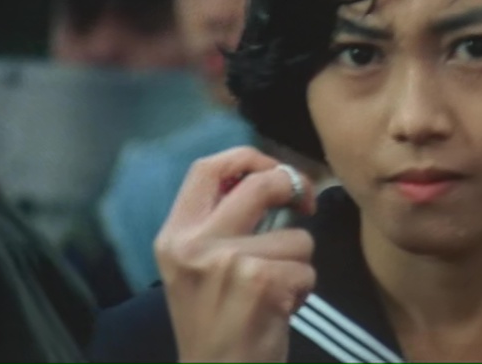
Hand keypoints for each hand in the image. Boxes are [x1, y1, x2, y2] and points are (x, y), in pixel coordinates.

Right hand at [154, 146, 316, 361]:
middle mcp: (195, 244)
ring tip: (273, 292)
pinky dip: (304, 290)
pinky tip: (280, 311)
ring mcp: (228, 262)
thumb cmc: (214, 324)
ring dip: (297, 264)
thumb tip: (270, 179)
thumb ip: (219, 224)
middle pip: (261, 184)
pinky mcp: (261, 282)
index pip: (207, 168)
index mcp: (174, 236)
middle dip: (294, 186)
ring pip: (296, 236)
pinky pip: (307, 269)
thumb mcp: (197, 268)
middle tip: (305, 203)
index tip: (273, 170)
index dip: (248, 157)